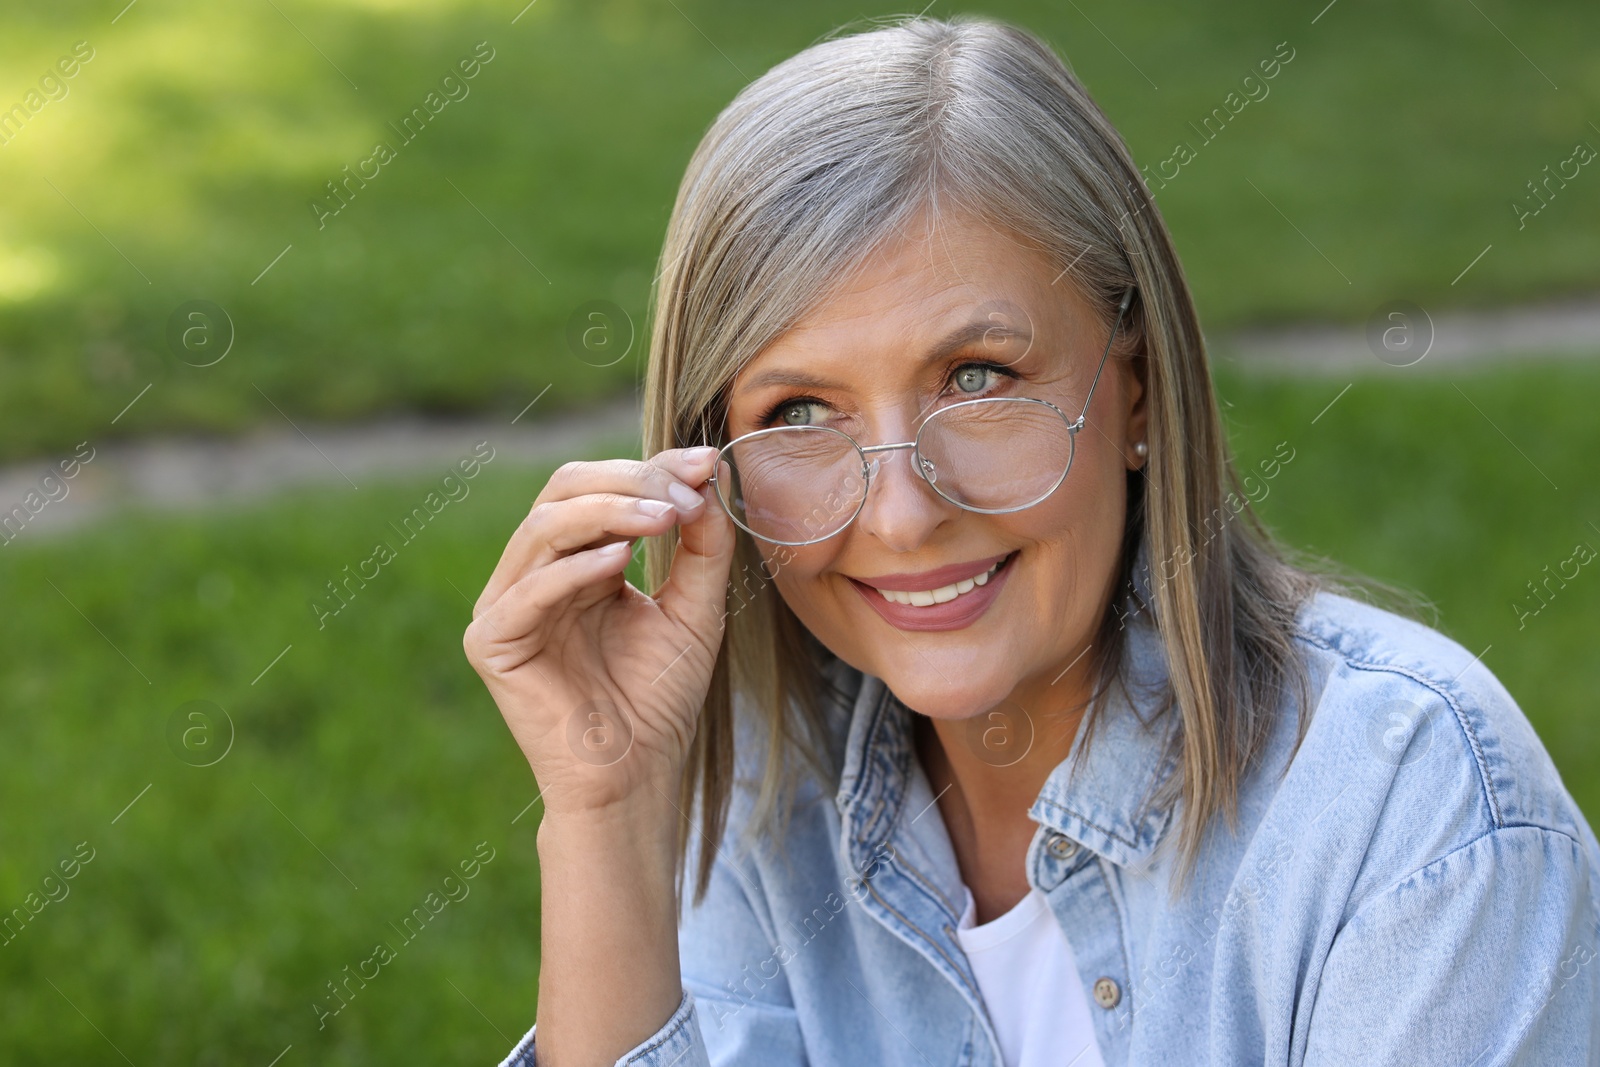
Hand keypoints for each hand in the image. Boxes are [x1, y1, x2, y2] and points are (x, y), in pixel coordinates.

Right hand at [463, 447, 734, 815]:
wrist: (636, 775)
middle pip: (565, 490)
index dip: (652, 468)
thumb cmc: (660, 698)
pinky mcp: (490, 640)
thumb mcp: (694, 607)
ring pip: (545, 526)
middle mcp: (535, 572)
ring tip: (665, 517)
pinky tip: (622, 561)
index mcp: (577, 561)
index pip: (600, 487)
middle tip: (685, 493)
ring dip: (610, 511)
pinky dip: (576, 568)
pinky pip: (529, 588)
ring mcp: (506, 603)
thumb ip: (704, 543)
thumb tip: (713, 474)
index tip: (708, 464)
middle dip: (630, 482)